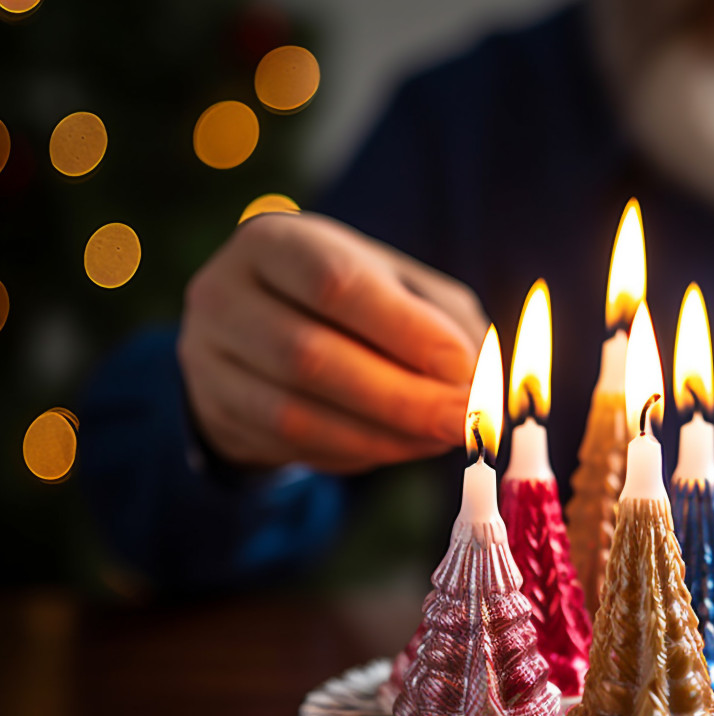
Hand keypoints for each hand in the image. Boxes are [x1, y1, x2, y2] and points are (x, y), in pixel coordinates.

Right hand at [178, 213, 487, 473]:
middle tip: (465, 421)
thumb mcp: (399, 288)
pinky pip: (292, 445)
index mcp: (275, 242)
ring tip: (442, 437)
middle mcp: (224, 294)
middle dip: (403, 398)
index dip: (407, 332)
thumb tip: (481, 378)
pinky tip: (401, 445)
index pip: (337, 285)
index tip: (466, 368)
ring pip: (297, 413)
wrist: (261, 329)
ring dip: (384, 434)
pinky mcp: (215, 411)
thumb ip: (444, 323)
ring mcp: (208, 357)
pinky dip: (358, 450)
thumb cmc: (353, 302)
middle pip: (312, 357)